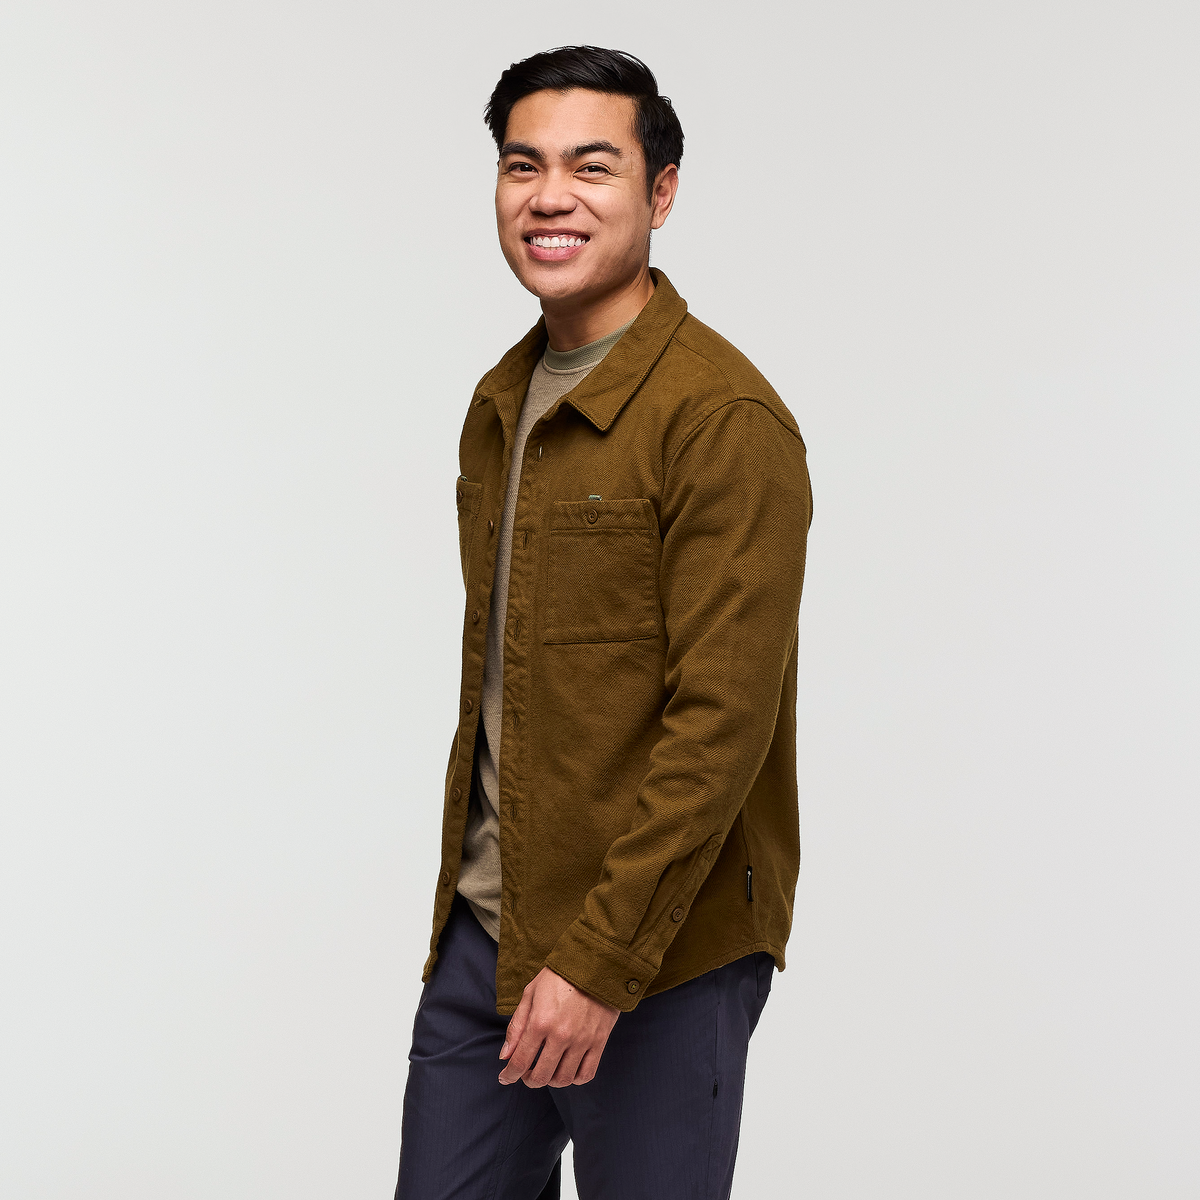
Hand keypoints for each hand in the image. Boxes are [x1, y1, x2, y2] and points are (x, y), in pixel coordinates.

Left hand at [498, 966, 619, 1087]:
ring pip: (563, 1079)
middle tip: (526, 1074)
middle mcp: (561, 1035)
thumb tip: (505, 1055)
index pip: (520, 1061)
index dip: (510, 1075)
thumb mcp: (530, 994)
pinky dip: (574, 1079)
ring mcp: (582, 1040)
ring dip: (550, 1081)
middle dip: (529, 1080)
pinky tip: (567, 1069)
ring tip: (547, 1071)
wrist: (594, 963)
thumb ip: (517, 1026)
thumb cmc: (559, 976)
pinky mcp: (599, 1041)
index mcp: (540, 1021)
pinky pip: (586, 1074)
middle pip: (541, 1076)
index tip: (506, 1078)